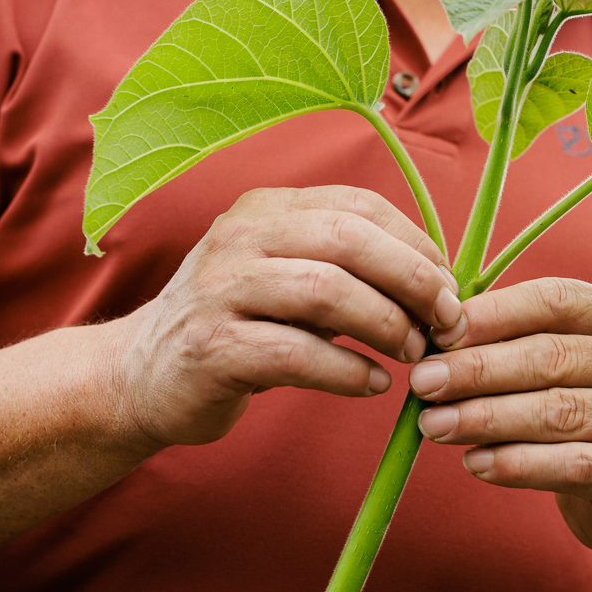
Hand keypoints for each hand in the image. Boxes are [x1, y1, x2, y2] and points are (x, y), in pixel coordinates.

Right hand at [112, 186, 460, 448]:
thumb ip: (348, 269)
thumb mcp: (286, 277)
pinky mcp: (212, 348)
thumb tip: (441, 285)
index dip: (417, 245)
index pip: (359, 206)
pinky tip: (374, 385)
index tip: (450, 287)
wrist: (141, 375)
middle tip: (448, 322)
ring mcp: (220, 290)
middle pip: (349, 241)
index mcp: (267, 208)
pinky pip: (298, 356)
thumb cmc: (238, 325)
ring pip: (326, 292)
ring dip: (386, 326)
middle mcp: (241, 237)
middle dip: (413, 280)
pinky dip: (349, 373)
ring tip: (414, 354)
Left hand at [409, 278, 591, 557]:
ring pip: (558, 412)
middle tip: (423, 382)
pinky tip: (474, 463)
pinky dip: (516, 464)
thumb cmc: (585, 415)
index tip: (438, 332)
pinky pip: (572, 466)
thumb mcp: (566, 368)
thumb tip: (436, 334)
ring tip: (433, 425)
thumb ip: (516, 344)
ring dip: (485, 417)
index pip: (557, 300)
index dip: (494, 314)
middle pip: (552, 357)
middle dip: (478, 369)